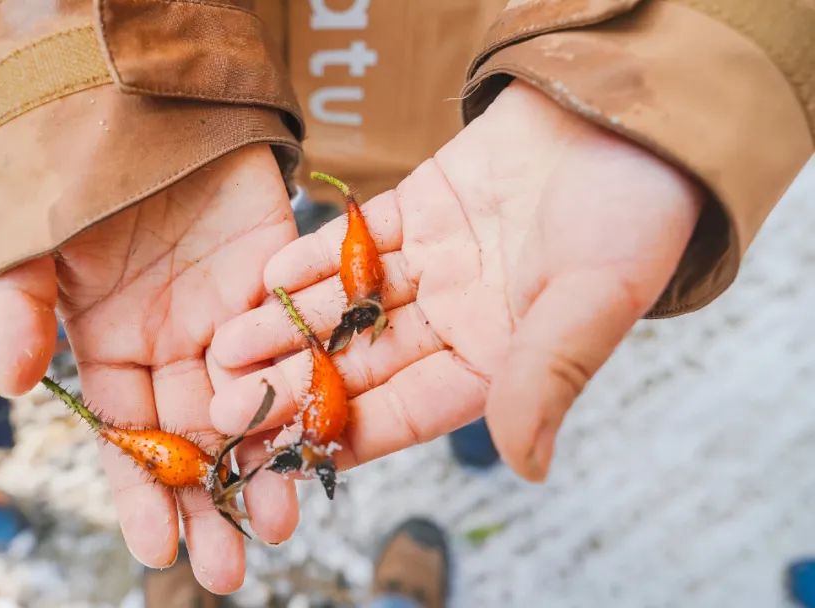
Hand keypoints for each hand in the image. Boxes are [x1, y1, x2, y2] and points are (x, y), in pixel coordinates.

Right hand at [0, 144, 298, 592]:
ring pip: (251, 404)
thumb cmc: (69, 175)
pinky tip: (321, 439)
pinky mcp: (276, 282)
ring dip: (266, 464)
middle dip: (212, 501)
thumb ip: (16, 311)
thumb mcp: (28, 244)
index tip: (156, 547)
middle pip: (195, 438)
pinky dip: (306, 391)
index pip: (127, 437)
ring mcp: (228, 317)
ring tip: (282, 522)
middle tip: (230, 567)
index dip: (141, 491)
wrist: (132, 101)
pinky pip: (292, 343)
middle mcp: (173, 346)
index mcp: (112, 349)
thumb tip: (10, 388)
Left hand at [209, 82, 701, 494]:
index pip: (409, 411)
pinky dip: (314, 258)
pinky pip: (356, 242)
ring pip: (347, 306)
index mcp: (498, 359)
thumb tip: (528, 467)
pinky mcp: (420, 211)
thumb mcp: (593, 301)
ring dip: (289, 324)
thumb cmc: (634, 216)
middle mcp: (458, 319)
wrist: (628, 115)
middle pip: (363, 362)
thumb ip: (546, 377)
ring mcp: (435, 265)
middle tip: (225, 404)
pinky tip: (266, 278)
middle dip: (294, 383)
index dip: (347, 436)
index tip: (284, 460)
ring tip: (225, 346)